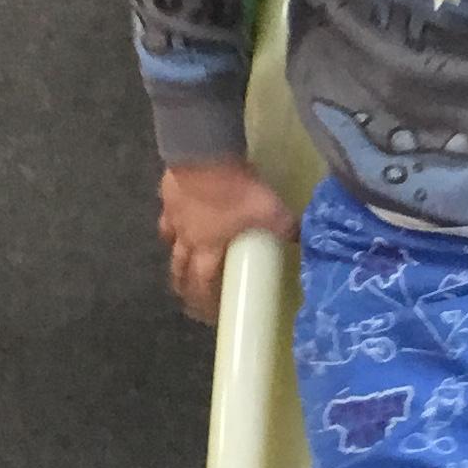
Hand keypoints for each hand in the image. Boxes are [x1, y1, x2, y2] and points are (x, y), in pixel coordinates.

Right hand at [158, 160, 295, 320]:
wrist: (204, 153)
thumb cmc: (236, 190)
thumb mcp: (272, 211)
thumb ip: (286, 227)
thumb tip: (300, 237)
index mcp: (209, 249)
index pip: (203, 283)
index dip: (205, 301)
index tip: (209, 314)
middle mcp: (187, 239)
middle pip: (180, 270)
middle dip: (183, 286)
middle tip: (188, 297)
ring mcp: (174, 216)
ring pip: (169, 243)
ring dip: (175, 256)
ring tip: (179, 262)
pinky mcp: (167, 194)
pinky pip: (167, 214)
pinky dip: (172, 221)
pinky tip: (177, 218)